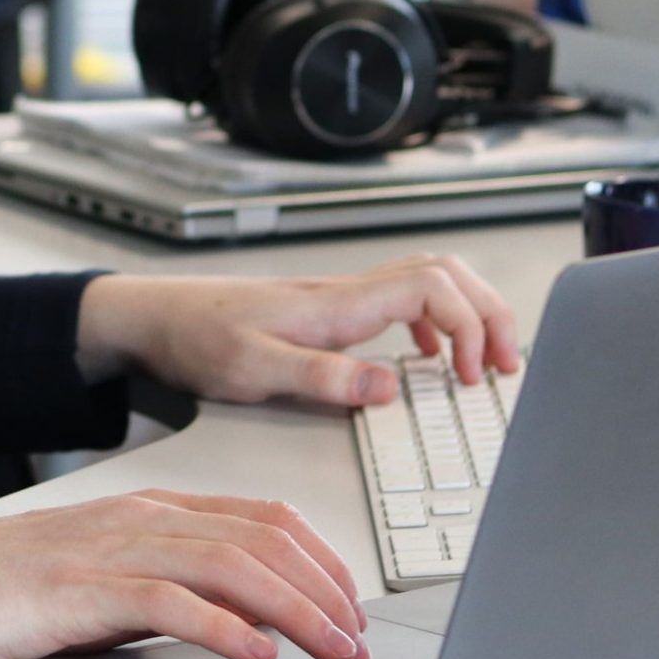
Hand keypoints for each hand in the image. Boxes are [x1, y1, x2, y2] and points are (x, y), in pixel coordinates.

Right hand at [0, 492, 368, 658]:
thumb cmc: (1, 588)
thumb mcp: (104, 582)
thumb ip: (170, 589)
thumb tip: (249, 623)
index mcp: (149, 513)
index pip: (263, 520)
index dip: (323, 564)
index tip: (354, 610)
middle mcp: (137, 520)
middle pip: (260, 539)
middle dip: (326, 590)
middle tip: (360, 639)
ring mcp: (106, 549)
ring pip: (228, 564)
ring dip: (294, 609)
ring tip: (332, 648)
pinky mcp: (75, 588)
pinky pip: (165, 600)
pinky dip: (221, 625)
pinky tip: (255, 652)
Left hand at [76, 256, 523, 405]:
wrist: (151, 319)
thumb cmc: (194, 340)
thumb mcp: (253, 371)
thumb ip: (322, 377)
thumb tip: (391, 384)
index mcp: (335, 304)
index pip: (431, 286)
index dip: (471, 323)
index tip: (479, 376)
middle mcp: (342, 294)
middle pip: (443, 273)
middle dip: (488, 313)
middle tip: (507, 366)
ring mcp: (335, 300)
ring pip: (425, 283)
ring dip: (465, 316)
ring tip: (482, 364)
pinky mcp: (324, 313)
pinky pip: (398, 303)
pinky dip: (431, 325)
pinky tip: (422, 361)